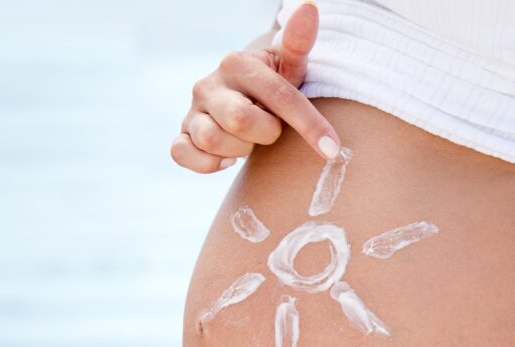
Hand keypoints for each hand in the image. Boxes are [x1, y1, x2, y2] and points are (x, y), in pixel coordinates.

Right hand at [171, 1, 340, 173]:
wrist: (244, 100)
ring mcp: (193, 110)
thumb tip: (310, 6)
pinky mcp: (183, 134)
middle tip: (271, 130)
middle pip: (239, 119)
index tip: (332, 149)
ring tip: (249, 141)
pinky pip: (182, 154)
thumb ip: (299, 42)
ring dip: (239, 150)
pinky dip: (207, 163)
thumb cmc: (274, 86)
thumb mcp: (289, 66)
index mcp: (237, 63)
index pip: (278, 96)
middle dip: (264, 133)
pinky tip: (227, 158)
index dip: (309, 125)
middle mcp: (208, 84)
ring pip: (211, 140)